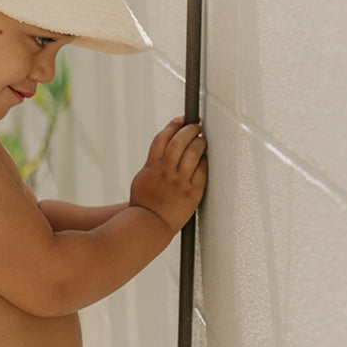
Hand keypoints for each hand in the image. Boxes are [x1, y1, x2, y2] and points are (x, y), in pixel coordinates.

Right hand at [129, 117, 207, 231]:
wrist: (148, 226)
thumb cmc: (144, 206)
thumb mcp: (141, 180)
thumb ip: (153, 165)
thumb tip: (164, 151)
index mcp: (151, 168)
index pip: (162, 139)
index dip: (173, 126)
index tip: (180, 120)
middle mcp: (165, 172)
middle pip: (179, 141)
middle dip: (190, 129)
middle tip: (196, 126)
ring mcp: (179, 182)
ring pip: (193, 153)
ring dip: (199, 142)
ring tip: (202, 139)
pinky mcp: (192, 193)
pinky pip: (201, 171)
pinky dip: (204, 161)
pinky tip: (204, 158)